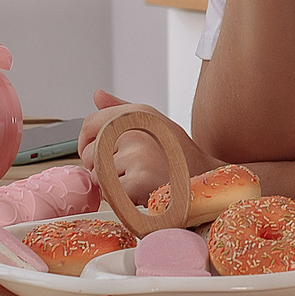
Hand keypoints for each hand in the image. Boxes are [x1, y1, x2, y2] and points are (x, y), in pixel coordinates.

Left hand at [81, 91, 218, 206]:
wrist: (209, 183)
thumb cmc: (179, 157)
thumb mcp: (153, 124)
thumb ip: (120, 110)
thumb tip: (96, 95)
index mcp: (137, 113)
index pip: (90, 124)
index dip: (86, 143)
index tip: (94, 156)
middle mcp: (135, 129)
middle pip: (90, 154)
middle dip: (102, 169)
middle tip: (131, 173)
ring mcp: (137, 154)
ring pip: (99, 177)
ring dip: (113, 187)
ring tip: (141, 183)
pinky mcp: (138, 180)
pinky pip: (110, 194)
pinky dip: (123, 201)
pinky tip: (144, 194)